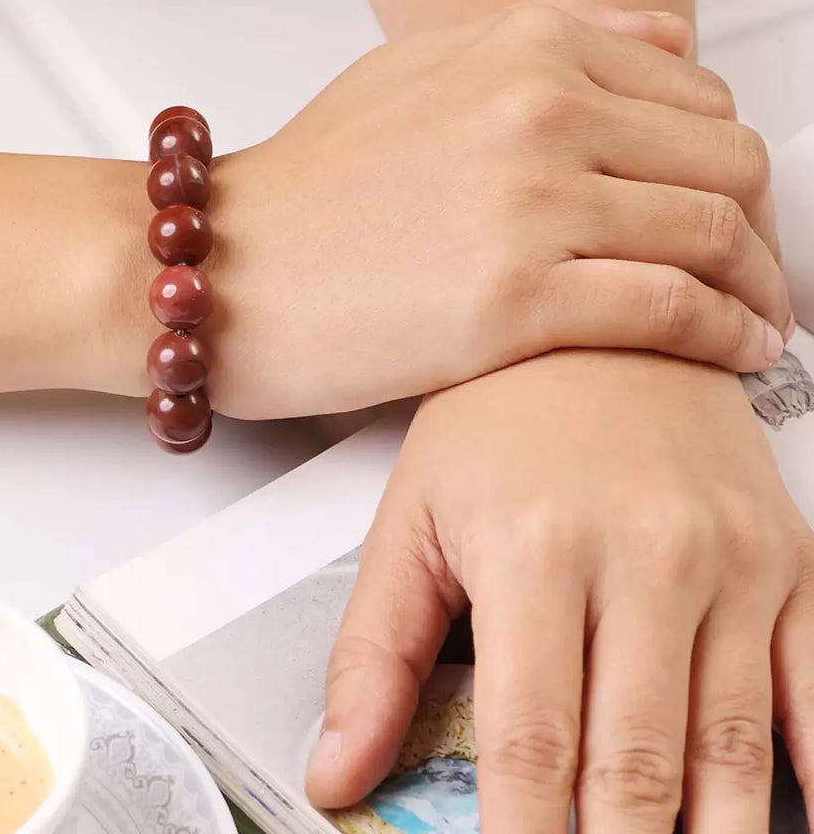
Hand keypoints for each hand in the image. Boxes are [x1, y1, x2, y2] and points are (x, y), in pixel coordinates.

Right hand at [205, 0, 787, 418]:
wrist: (222, 268)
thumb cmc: (309, 186)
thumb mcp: (420, 67)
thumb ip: (550, 36)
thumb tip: (667, 37)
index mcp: (524, 46)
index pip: (699, 98)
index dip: (729, 165)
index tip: (732, 210)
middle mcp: (538, 108)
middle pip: (728, 163)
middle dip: (759, 225)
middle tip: (752, 270)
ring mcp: (528, 204)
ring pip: (717, 235)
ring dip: (758, 286)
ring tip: (757, 320)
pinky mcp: (513, 302)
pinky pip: (673, 311)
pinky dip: (727, 334)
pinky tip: (736, 350)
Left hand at [307, 350, 813, 832]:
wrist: (604, 319)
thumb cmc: (499, 416)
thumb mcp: (411, 517)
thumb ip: (372, 652)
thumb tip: (337, 773)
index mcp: (533, 551)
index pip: (530, 747)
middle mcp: (644, 558)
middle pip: (637, 770)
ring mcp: (731, 563)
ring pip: (733, 755)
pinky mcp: (789, 559)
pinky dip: (811, 769)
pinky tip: (789, 821)